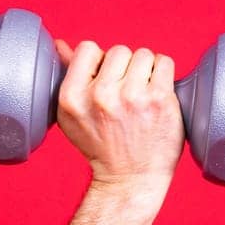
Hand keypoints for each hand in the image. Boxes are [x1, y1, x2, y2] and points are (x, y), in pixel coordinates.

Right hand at [52, 39, 184, 192]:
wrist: (129, 179)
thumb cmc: (101, 145)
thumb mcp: (73, 115)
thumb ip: (68, 77)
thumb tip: (60, 44)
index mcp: (72, 97)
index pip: (88, 49)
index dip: (99, 63)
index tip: (105, 83)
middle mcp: (100, 96)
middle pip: (118, 50)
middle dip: (124, 68)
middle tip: (125, 94)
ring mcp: (132, 96)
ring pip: (143, 54)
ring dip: (145, 70)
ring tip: (141, 95)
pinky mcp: (160, 99)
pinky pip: (164, 62)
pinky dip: (163, 74)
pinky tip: (156, 94)